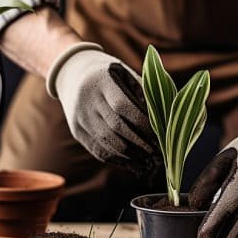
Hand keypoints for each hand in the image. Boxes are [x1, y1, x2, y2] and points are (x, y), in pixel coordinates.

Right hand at [46, 43, 159, 167]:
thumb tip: (163, 121)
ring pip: (105, 142)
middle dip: (138, 142)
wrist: (74, 73)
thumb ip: (143, 93)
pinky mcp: (77, 131)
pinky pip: (97, 150)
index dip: (141, 123)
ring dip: (129, 155)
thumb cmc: (112, 75)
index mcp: (102, 81)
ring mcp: (79, 117)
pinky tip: (133, 164)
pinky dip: (117, 160)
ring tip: (148, 160)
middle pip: (114, 127)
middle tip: (157, 152)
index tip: (158, 133)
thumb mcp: (126, 74)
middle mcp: (87, 99)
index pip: (122, 106)